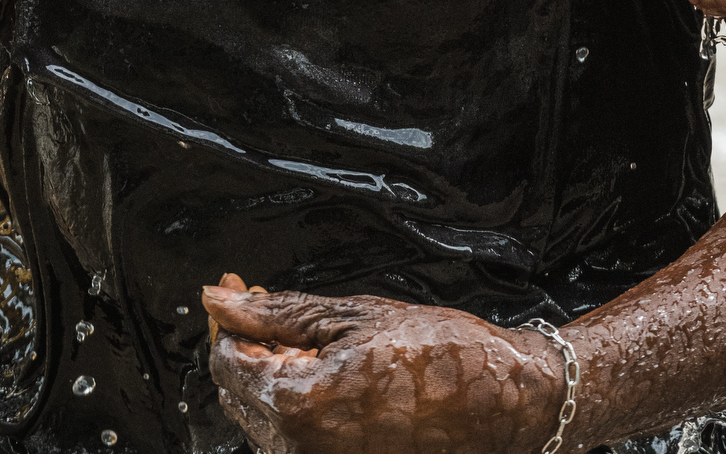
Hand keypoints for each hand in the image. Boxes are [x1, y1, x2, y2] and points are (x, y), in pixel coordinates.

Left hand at [204, 276, 564, 453]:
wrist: (506, 403)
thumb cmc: (442, 356)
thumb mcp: (353, 316)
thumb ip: (277, 313)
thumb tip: (219, 301)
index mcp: (299, 405)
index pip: (226, 361)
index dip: (227, 318)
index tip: (237, 288)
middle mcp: (300, 451)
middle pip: (238, 394)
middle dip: (246, 344)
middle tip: (264, 301)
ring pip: (263, 419)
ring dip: (269, 375)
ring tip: (300, 336)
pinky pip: (295, 441)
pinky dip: (296, 404)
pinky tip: (321, 372)